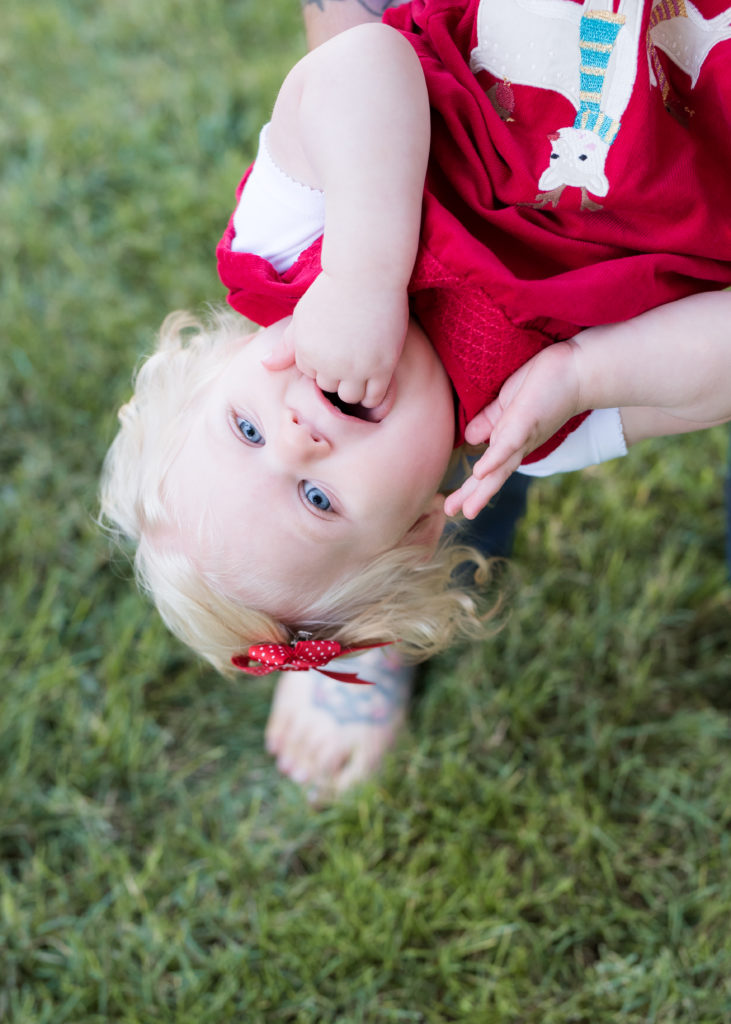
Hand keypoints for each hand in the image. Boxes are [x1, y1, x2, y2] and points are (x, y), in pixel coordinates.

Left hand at [263, 271, 408, 407]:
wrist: (366, 273)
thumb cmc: (334, 290)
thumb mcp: (303, 316)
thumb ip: (286, 345)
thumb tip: (265, 365)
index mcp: (306, 352)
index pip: (311, 374)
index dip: (323, 361)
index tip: (336, 343)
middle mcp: (329, 364)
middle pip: (330, 387)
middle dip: (338, 375)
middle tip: (352, 353)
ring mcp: (356, 368)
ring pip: (351, 397)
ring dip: (355, 387)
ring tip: (363, 366)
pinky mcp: (382, 367)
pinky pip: (375, 398)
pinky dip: (373, 396)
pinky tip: (375, 378)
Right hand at [445, 341, 580, 519]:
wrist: (577, 370)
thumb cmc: (544, 384)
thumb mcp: (507, 405)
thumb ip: (489, 421)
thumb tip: (469, 439)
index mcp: (511, 442)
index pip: (488, 468)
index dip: (471, 486)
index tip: (453, 505)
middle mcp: (518, 446)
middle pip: (492, 476)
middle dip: (472, 495)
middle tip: (449, 512)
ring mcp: (522, 437)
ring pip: (500, 469)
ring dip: (482, 490)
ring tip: (467, 511)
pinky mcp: (526, 422)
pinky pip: (508, 444)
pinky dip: (494, 459)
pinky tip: (479, 472)